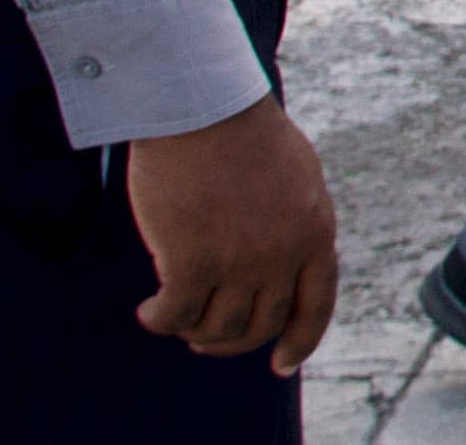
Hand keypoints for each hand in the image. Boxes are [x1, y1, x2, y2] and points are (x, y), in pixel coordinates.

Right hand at [130, 95, 339, 372]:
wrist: (200, 102)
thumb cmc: (240, 128)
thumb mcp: (294, 174)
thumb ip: (295, 221)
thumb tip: (284, 265)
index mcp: (315, 230)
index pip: (316, 305)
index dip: (299, 342)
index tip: (280, 364)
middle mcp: (283, 254)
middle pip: (261, 324)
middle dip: (232, 341)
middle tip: (204, 338)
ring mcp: (239, 262)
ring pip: (217, 327)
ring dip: (193, 331)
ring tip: (175, 318)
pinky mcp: (192, 262)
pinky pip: (176, 315)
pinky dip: (160, 320)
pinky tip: (149, 310)